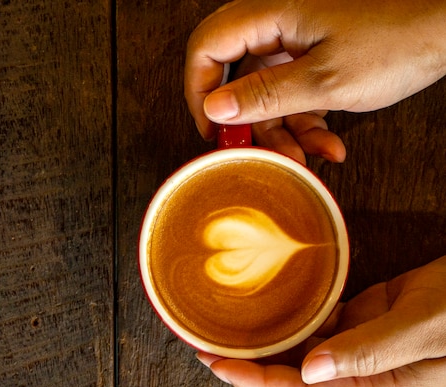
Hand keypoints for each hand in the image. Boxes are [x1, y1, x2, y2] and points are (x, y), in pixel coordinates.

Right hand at [185, 0, 445, 151]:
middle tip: (249, 149)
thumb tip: (215, 108)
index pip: (207, 47)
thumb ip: (264, 95)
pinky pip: (290, 93)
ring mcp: (295, 40)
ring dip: (282, 130)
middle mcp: (277, 23)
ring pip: (264, 91)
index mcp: (271, 13)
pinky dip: (304, 122)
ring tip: (304, 157)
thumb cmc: (400, 39)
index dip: (199, 90)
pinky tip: (325, 143)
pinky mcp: (312, 55)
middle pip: (233, 75)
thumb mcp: (325, 81)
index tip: (212, 128)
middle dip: (245, 120)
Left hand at [197, 256, 445, 386]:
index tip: (218, 366)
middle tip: (207, 350)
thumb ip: (370, 351)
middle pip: (292, 382)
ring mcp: (364, 353)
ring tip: (228, 332)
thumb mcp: (425, 329)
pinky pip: (320, 330)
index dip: (255, 382)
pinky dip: (294, 323)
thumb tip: (310, 371)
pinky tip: (276, 310)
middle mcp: (364, 377)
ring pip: (301, 356)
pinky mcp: (365, 327)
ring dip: (265, 347)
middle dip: (247, 369)